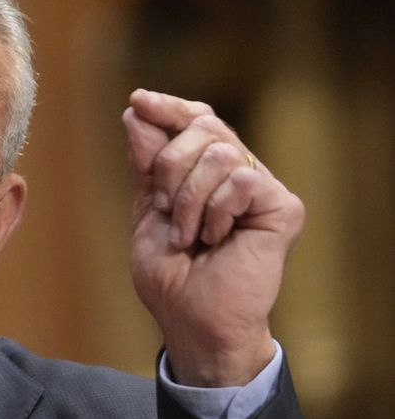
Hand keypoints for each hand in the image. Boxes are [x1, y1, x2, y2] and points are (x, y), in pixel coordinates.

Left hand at [123, 90, 304, 386]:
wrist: (190, 318)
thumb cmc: (170, 272)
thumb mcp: (147, 208)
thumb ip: (147, 162)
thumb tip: (138, 111)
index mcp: (207, 171)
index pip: (196, 120)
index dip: (169, 108)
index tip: (139, 100)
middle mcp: (238, 172)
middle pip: (204, 126)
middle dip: (169, 166)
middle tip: (164, 209)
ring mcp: (261, 189)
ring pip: (220, 152)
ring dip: (188, 199)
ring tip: (188, 236)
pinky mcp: (281, 207)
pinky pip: (241, 179)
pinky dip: (215, 211)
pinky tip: (217, 239)